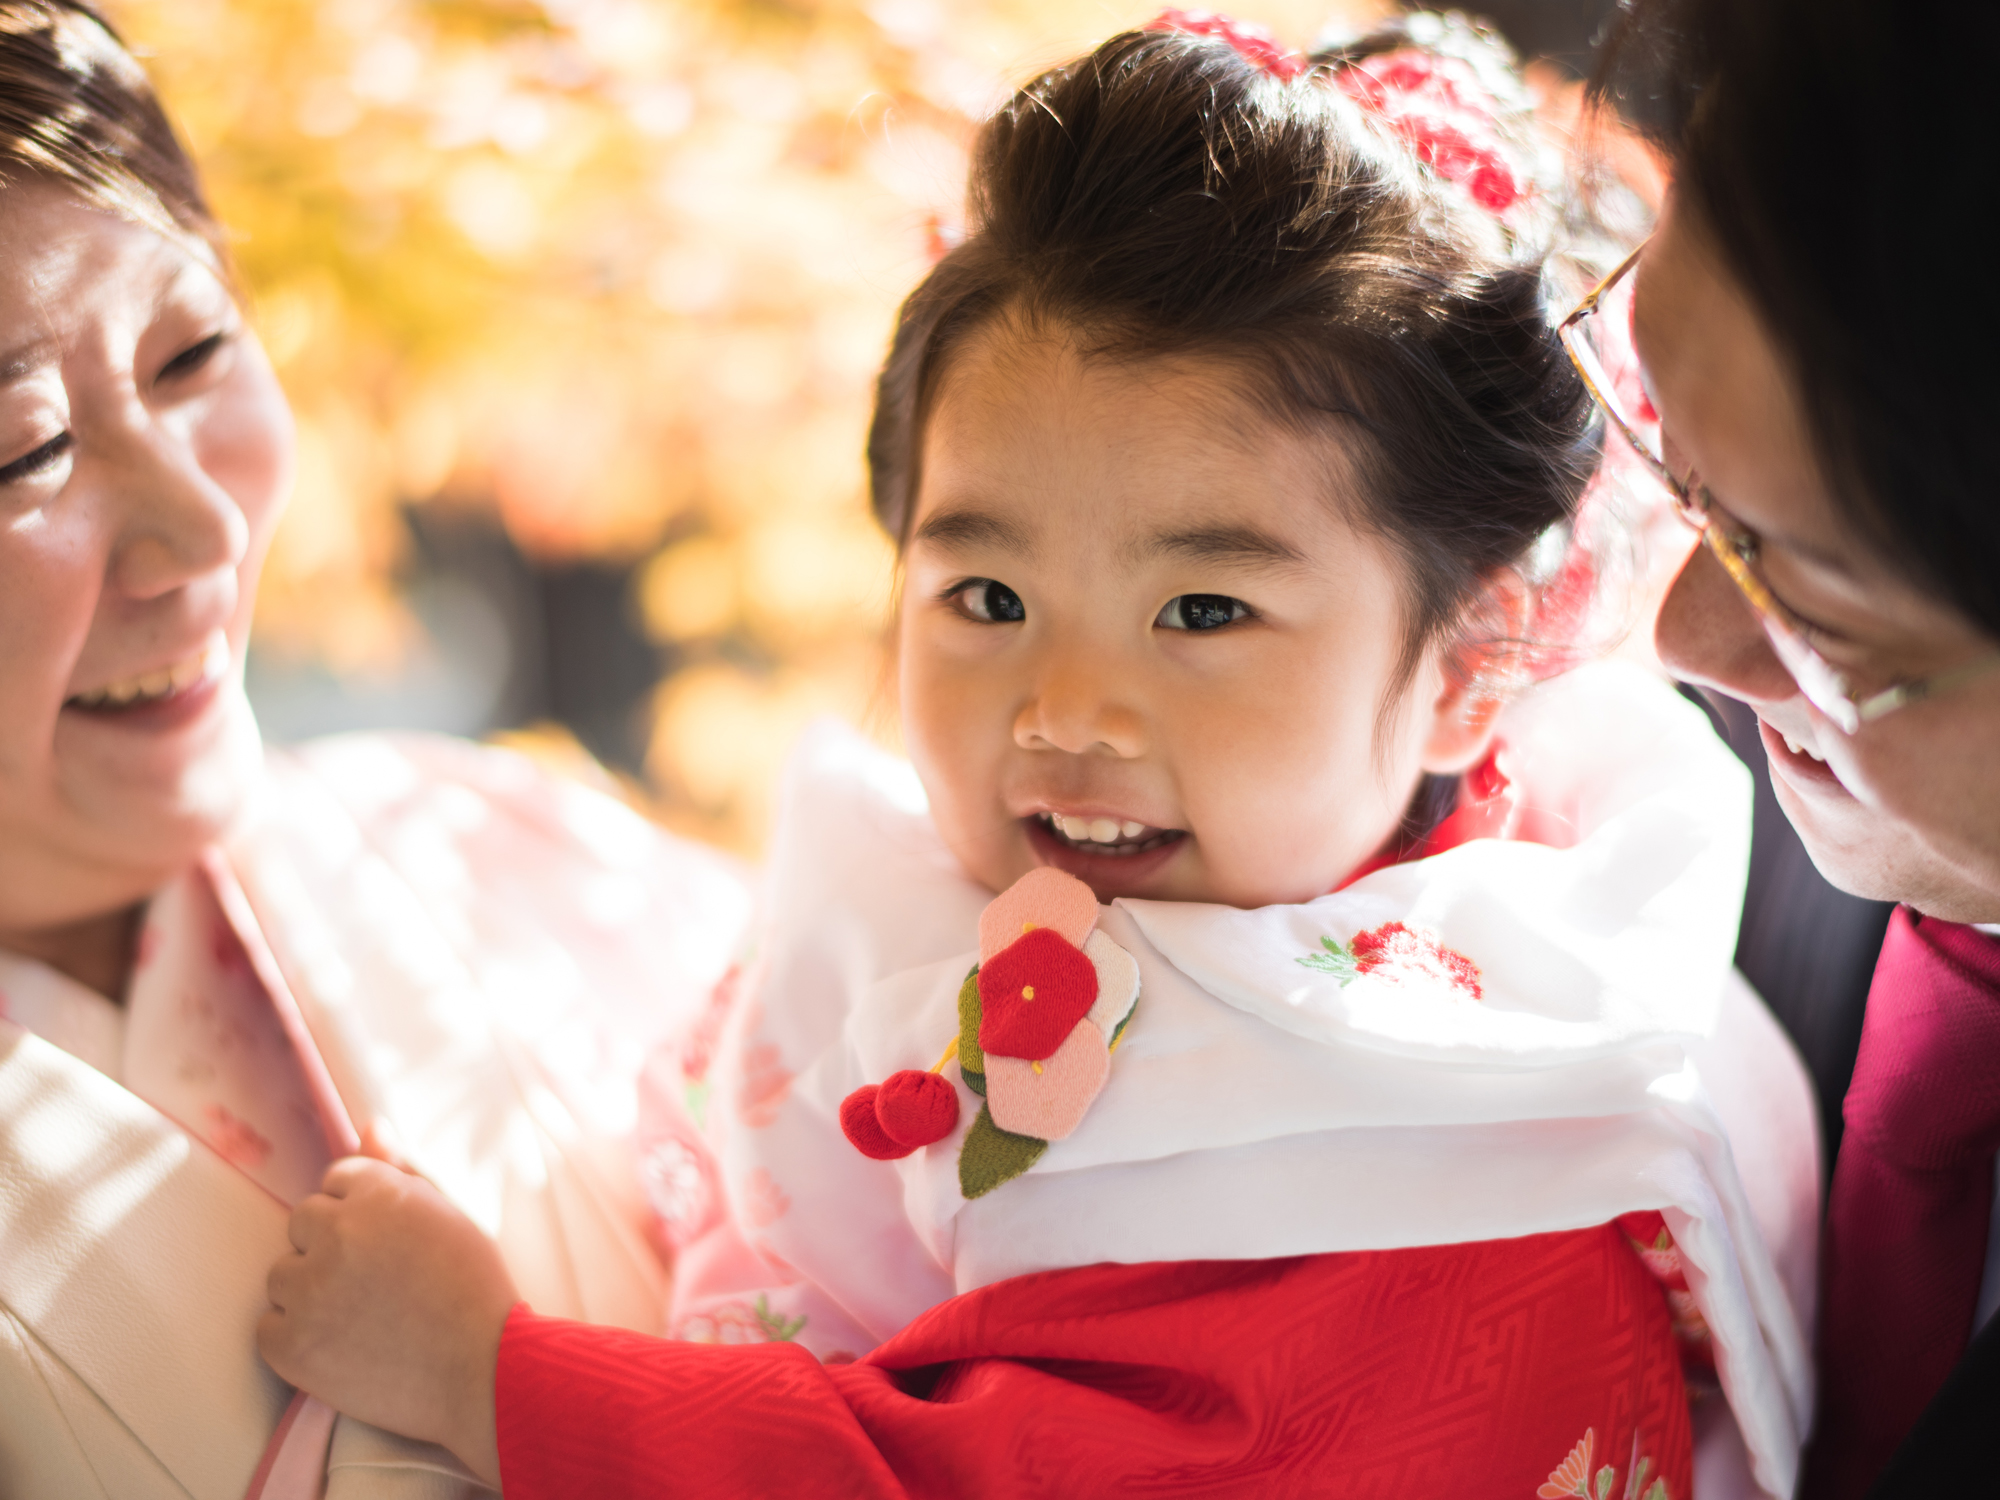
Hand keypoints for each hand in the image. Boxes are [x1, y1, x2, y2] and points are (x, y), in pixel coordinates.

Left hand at [258, 1157, 515, 1487]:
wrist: (482, 1369)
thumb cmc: (471, 1287)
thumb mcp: (445, 1214)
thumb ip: (399, 1167)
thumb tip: (369, 1126)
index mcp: (379, 1193)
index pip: (336, 1181)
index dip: (362, 1214)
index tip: (387, 1244)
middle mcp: (337, 1231)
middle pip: (303, 1222)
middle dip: (331, 1246)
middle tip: (377, 1281)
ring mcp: (309, 1289)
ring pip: (282, 1274)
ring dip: (310, 1290)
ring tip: (361, 1316)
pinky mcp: (289, 1344)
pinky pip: (269, 1327)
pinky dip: (296, 1337)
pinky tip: (341, 1344)